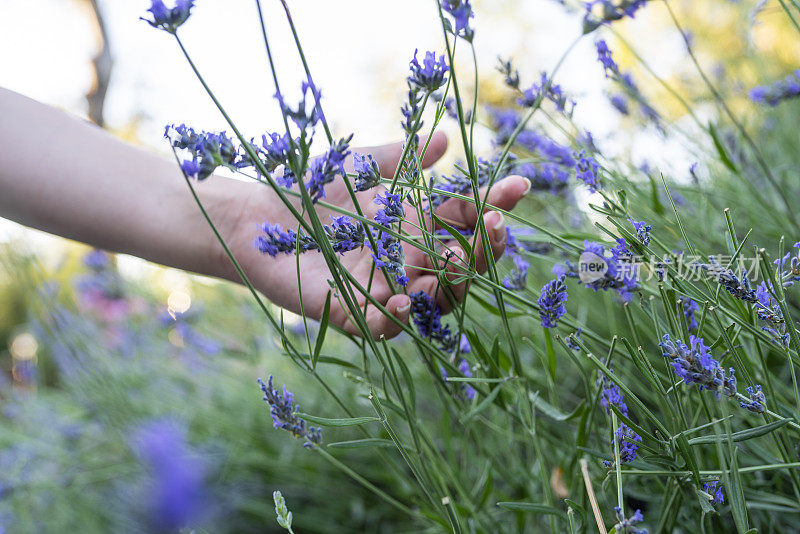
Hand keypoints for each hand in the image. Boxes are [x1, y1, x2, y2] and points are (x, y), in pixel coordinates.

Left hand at [215, 132, 529, 338]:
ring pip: (436, 300)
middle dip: (485, 248)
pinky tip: (407, 298)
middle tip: (496, 225)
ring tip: (454, 261)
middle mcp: (410, 261)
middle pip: (463, 266)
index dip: (495, 206)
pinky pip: (387, 325)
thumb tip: (444, 139)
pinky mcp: (355, 313)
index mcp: (418, 226)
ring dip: (452, 284)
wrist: (257, 218)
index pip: (466, 221)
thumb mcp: (358, 168)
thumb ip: (400, 158)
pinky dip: (400, 317)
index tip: (519, 187)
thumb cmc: (309, 190)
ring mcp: (387, 289)